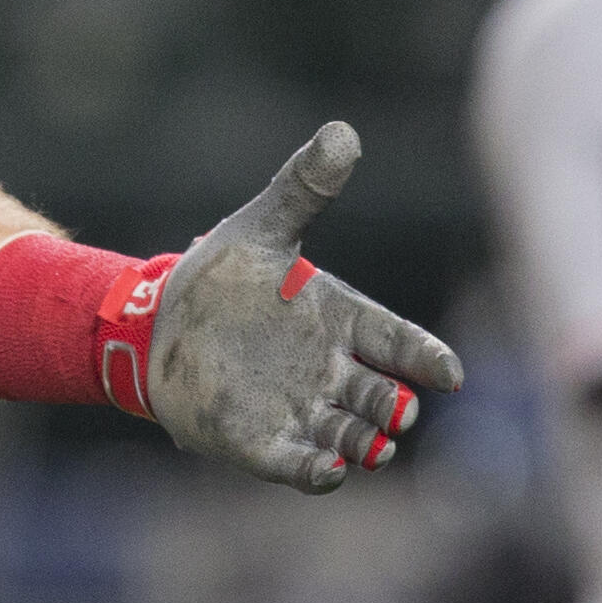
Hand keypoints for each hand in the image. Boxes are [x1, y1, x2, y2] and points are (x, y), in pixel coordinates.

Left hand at [147, 122, 464, 493]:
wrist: (154, 323)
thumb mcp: (259, 230)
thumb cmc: (219, 279)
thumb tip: (343, 132)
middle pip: (381, 396)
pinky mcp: (263, 442)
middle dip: (394, 407)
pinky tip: (326, 469)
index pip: (398, 341)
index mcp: (341, 320)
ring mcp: (301, 409)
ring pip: (350, 436)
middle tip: (398, 410)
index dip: (425, 358)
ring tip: (373, 446)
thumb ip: (303, 190)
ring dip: (364, 443)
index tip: (448, 373)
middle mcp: (331, 371)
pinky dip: (316, 470)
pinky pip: (299, 463)